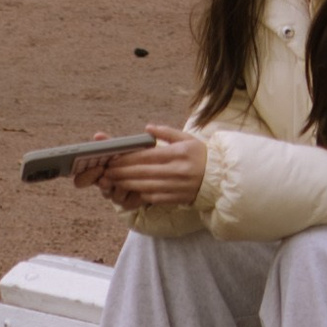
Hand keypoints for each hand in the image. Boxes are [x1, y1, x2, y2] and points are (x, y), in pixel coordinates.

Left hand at [74, 123, 207, 213]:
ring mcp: (175, 186)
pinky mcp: (175, 198)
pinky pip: (154, 197)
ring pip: (146, 186)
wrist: (219, 178)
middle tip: (107, 171)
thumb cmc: (201, 155)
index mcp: (178, 154)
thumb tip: (148, 128)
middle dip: (122, 172)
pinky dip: (140, 194)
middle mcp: (176, 171)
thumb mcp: (187, 138)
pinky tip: (129, 191)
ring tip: (113, 181)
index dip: (128, 159)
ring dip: (127, 184)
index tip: (114, 159)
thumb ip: (167, 132)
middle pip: (143, 172)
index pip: (147, 156)